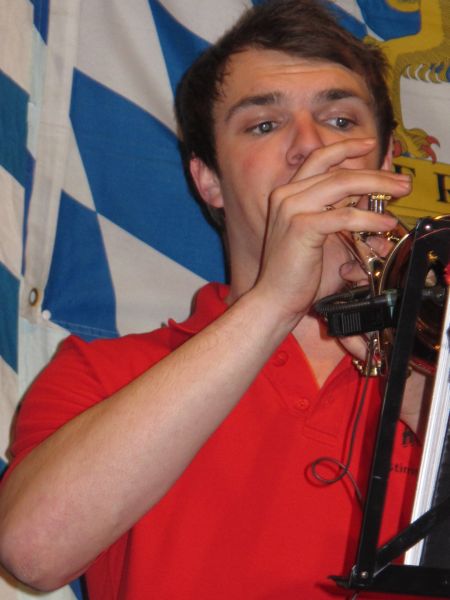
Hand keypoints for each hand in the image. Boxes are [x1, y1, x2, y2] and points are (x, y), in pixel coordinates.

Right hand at [254, 138, 410, 326]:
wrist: (273, 298)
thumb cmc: (295, 273)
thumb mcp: (317, 235)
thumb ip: (335, 214)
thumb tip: (367, 201)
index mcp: (286, 194)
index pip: (319, 160)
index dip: (345, 148)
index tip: (369, 144)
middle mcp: (286, 195)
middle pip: (336, 170)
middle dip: (373, 172)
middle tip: (401, 180)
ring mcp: (292, 209)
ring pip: (342, 185)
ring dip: (377, 187)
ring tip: (399, 193)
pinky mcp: (301, 227)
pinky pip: (343, 216)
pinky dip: (369, 218)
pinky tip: (384, 224)